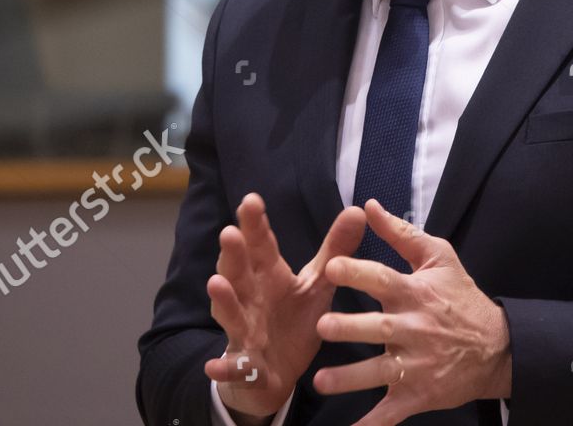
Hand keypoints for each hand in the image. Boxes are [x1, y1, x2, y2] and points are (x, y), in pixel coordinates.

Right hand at [205, 193, 367, 419]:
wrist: (277, 373)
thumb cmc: (292, 320)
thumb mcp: (316, 284)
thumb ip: (334, 250)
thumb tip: (358, 210)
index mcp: (269, 276)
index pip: (261, 246)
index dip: (255, 225)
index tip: (251, 200)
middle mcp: (251, 299)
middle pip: (239, 273)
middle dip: (233, 254)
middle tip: (229, 233)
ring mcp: (244, 331)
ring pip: (230, 313)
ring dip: (223, 300)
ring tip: (215, 283)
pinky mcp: (245, 366)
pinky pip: (233, 367)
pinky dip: (225, 367)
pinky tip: (214, 366)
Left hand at [313, 199, 511, 424]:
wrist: (496, 348)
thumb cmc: (461, 298)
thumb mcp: (439, 258)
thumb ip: (401, 233)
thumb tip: (368, 205)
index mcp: (415, 293)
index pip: (382, 280)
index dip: (357, 274)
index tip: (331, 268)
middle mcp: (413, 328)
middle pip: (377, 328)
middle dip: (349, 328)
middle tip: (322, 326)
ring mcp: (415, 365)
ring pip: (378, 372)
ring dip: (349, 378)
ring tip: (321, 381)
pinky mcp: (418, 394)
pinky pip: (390, 412)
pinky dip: (371, 425)